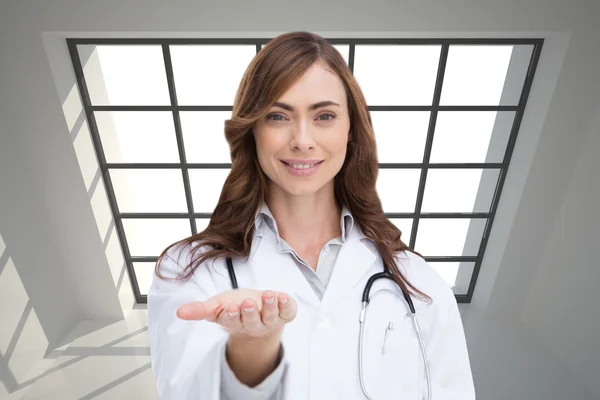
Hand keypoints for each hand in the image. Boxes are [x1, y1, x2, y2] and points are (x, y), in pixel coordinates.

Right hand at [176, 289, 296, 337]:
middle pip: (252, 321)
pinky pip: (287, 311)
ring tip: (269, 295)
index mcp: (235, 322)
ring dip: (270, 306)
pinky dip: (287, 305)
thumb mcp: (216, 306)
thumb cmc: (235, 306)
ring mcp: (271, 320)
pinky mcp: (285, 313)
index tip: (230, 308)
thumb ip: (199, 309)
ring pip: (271, 316)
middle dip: (250, 312)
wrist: (258, 310)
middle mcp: (254, 324)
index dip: (232, 316)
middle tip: (248, 303)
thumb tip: (179, 313)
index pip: (232, 322)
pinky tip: (283, 297)